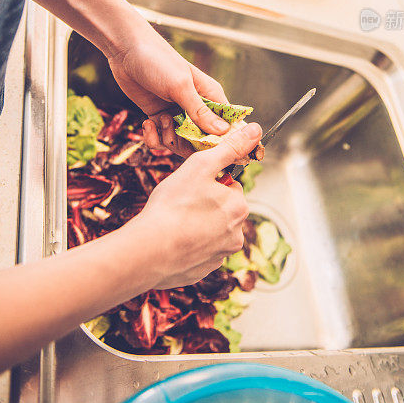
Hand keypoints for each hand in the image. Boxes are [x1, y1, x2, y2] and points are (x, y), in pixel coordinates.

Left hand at [107, 21, 230, 154]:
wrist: (126, 51)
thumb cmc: (159, 61)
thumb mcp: (180, 87)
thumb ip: (200, 112)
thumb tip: (223, 132)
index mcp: (210, 96)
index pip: (226, 125)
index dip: (221, 141)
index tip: (210, 151)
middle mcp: (196, 107)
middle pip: (203, 139)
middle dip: (189, 144)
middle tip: (175, 134)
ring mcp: (177, 113)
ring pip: (181, 142)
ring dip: (169, 138)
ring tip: (160, 120)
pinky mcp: (159, 116)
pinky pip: (161, 138)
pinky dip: (154, 137)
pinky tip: (147, 123)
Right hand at [129, 123, 261, 288]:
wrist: (147, 252)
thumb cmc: (173, 206)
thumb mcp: (202, 165)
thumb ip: (230, 148)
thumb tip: (256, 131)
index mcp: (239, 207)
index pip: (230, 187)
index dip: (209, 182)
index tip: (191, 186)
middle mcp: (236, 235)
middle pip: (222, 210)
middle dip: (205, 204)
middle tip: (181, 203)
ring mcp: (220, 256)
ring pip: (211, 231)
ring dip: (197, 225)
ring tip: (175, 222)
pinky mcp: (203, 271)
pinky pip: (199, 252)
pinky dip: (189, 245)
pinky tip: (173, 240)